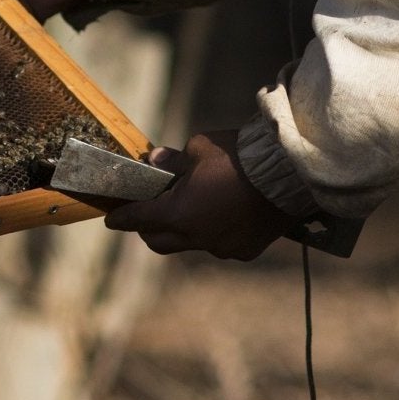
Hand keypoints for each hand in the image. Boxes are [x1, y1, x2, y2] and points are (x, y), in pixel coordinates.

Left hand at [104, 130, 294, 260]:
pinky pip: (220, 245)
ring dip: (184, 231)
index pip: (139, 218)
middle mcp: (196, 237)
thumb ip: (173, 160)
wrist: (287, 172)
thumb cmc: (238, 156)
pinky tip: (222, 216)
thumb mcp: (199, 148)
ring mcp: (221, 248)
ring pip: (191, 244)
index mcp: (178, 214)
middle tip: (147, 215)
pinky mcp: (244, 250)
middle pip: (159, 241)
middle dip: (148, 229)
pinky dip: (214, 233)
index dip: (122, 218)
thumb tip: (156, 160)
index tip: (111, 219)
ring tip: (190, 210)